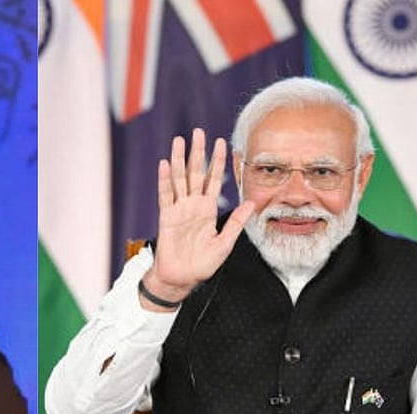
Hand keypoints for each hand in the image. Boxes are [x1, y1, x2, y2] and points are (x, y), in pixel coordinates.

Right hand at [142, 129, 254, 309]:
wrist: (182, 279)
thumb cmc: (203, 264)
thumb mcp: (225, 243)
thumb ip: (236, 222)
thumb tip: (252, 203)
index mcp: (208, 209)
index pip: (214, 179)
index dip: (218, 161)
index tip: (221, 142)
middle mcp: (193, 205)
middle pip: (195, 172)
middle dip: (197, 152)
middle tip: (198, 132)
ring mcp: (179, 209)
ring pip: (179, 179)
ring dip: (178, 159)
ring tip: (178, 140)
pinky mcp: (167, 217)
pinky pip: (166, 195)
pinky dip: (165, 180)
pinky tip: (164, 165)